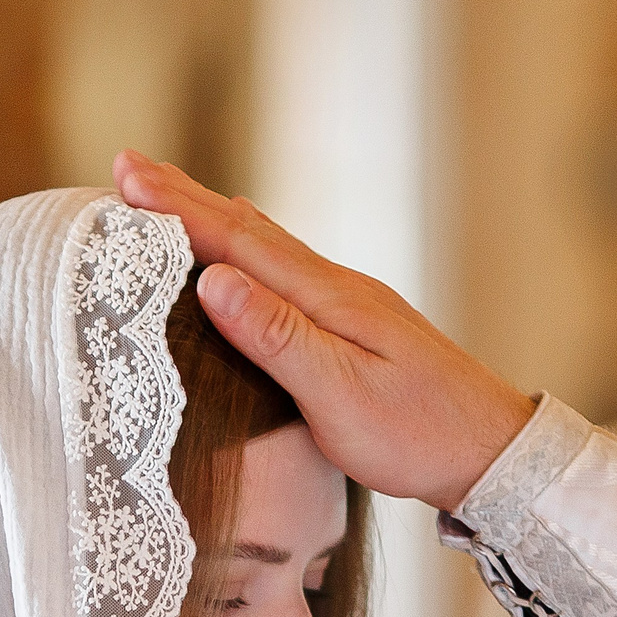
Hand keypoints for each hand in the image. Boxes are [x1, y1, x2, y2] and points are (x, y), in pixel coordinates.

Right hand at [112, 150, 536, 509]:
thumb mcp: (342, 396)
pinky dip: (246, 251)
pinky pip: (285, 272)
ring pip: (267, 246)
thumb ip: (277, 337)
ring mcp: (349, 304)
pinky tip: (242, 257)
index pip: (237, 242)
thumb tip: (213, 278)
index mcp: (328, 299)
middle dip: (183, 199)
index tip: (123, 175)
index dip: (176, 210)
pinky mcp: (356, 325)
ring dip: (212, 219)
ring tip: (168, 197)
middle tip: (125, 165)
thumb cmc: (418, 436)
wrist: (492, 451)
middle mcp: (337, 288)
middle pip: (248, 230)